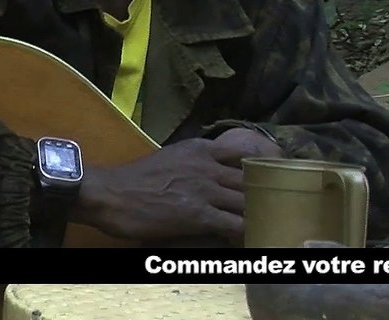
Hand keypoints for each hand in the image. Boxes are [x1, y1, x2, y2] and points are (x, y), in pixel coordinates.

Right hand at [72, 128, 281, 243]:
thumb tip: (212, 172)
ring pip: (247, 202)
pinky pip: (234, 225)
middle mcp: (209, 166)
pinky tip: (251, 239)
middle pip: (250, 180)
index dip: (260, 168)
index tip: (271, 179)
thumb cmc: (135, 179)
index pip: (244, 155)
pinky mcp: (200, 215)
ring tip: (269, 225)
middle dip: (264, 194)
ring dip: (259, 214)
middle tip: (277, 206)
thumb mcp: (171, 157)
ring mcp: (206, 190)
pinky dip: (245, 232)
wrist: (110, 192)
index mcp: (202, 149)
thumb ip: (196, 161)